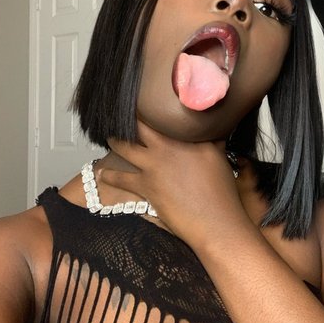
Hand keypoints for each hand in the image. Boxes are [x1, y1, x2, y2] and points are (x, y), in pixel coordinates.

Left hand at [99, 122, 248, 245]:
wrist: (214, 220)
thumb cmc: (221, 190)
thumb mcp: (219, 156)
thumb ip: (212, 138)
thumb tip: (217, 126)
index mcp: (185, 138)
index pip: (163, 118)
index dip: (150, 109)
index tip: (143, 101)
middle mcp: (166, 148)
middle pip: (140, 127)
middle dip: (128, 119)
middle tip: (118, 113)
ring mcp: (153, 166)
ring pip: (126, 148)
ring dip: (115, 141)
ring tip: (109, 137)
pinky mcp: (145, 186)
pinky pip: (121, 179)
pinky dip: (110, 176)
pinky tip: (102, 173)